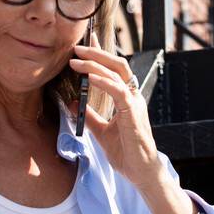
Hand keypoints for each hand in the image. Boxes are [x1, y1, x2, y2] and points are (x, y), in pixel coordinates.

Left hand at [68, 43, 162, 188]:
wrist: (140, 171)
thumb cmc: (126, 153)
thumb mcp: (101, 132)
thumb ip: (90, 116)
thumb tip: (73, 103)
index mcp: (127, 98)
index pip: (114, 69)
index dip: (101, 53)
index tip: (86, 41)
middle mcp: (132, 96)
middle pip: (117, 64)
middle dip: (96, 53)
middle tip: (76, 48)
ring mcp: (134, 103)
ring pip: (116, 73)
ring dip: (95, 64)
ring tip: (76, 60)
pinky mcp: (133, 112)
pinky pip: (118, 91)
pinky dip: (103, 82)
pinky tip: (89, 77)